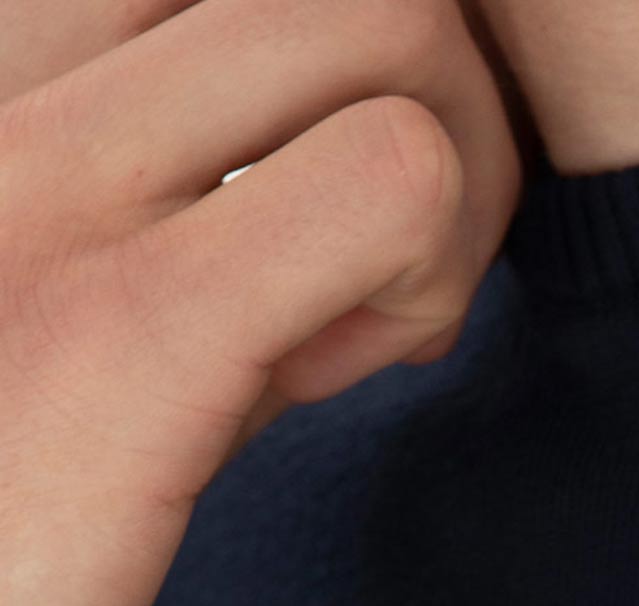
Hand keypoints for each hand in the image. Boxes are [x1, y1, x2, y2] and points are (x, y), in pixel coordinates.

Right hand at [0, 0, 522, 605]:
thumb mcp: (40, 329)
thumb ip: (162, 229)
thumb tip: (322, 211)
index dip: (327, 78)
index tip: (303, 231)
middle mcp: (3, 96)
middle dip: (433, 104)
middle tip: (373, 282)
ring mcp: (56, 194)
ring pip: (391, 14)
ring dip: (449, 185)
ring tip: (351, 338)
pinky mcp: (132, 335)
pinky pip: (393, 181)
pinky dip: (419, 286)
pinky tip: (322, 391)